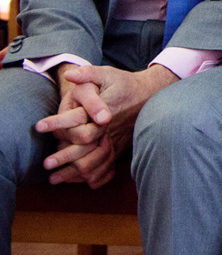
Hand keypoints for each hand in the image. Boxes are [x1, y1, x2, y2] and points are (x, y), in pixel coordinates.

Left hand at [37, 64, 175, 184]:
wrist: (149, 93)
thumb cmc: (124, 83)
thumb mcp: (107, 73)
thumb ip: (88, 73)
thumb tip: (70, 75)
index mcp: (104, 107)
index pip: (78, 118)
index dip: (58, 122)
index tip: (39, 126)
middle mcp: (109, 126)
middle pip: (85, 145)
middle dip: (64, 156)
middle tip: (46, 164)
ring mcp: (116, 138)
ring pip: (95, 160)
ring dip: (74, 172)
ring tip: (54, 178)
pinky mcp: (120, 146)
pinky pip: (107, 166)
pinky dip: (93, 177)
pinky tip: (78, 180)